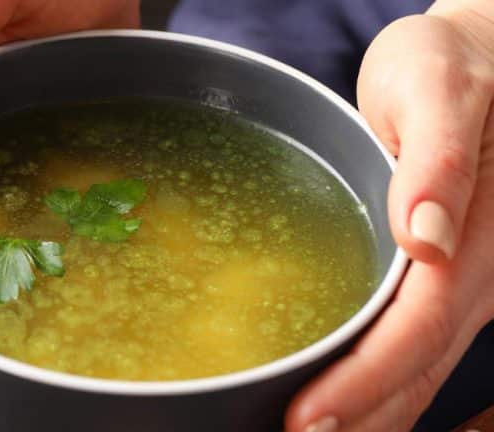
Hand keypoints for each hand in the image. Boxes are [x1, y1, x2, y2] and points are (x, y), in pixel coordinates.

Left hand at [286, 5, 493, 431]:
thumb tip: (429, 237)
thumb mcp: (437, 89)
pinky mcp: (443, 281)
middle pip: (417, 368)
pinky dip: (379, 387)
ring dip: (370, 415)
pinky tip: (344, 406)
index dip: (365, 381)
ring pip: (419, 369)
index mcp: (473, 238)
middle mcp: (474, 276)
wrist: (478, 64)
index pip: (417, 329)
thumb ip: (438, 159)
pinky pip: (414, 347)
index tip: (306, 419)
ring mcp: (462, 285)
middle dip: (359, 417)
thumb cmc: (450, 67)